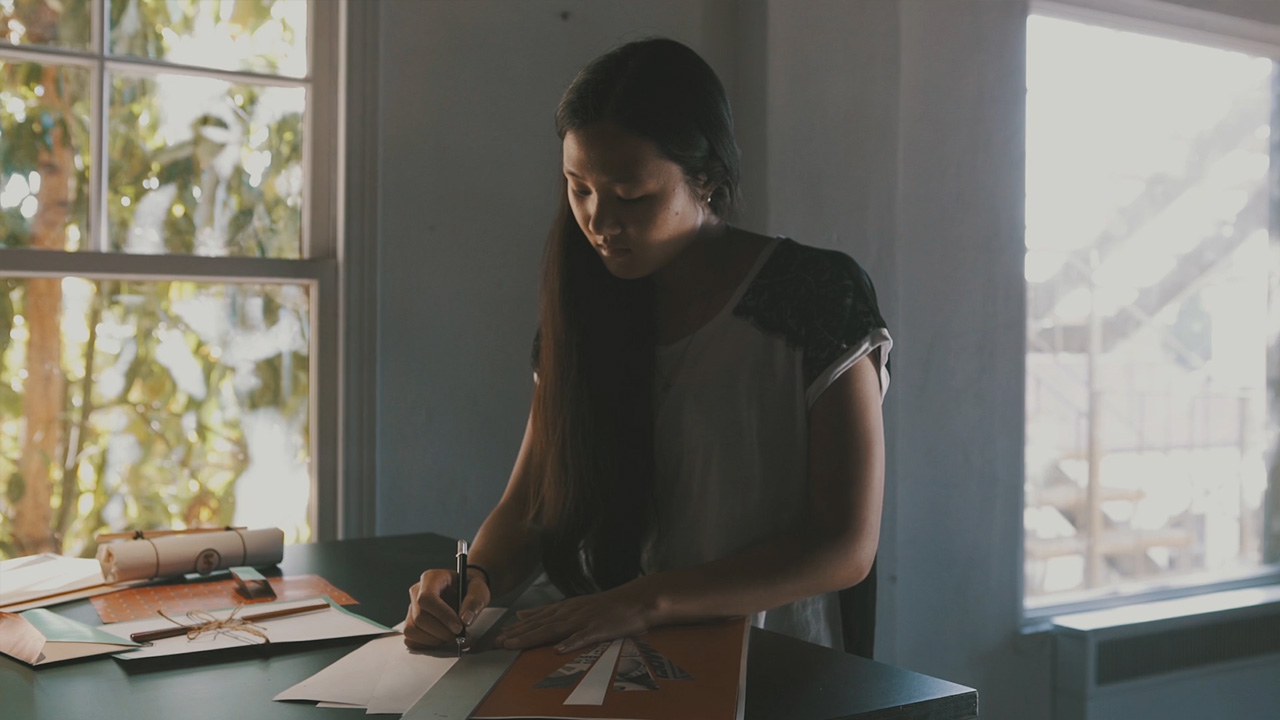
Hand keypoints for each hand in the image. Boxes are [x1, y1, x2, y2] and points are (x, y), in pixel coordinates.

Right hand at [404, 568, 490, 649]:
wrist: (463, 592)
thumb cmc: (468, 587)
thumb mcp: (478, 588)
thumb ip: (475, 601)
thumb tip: (465, 619)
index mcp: (431, 578)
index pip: (426, 598)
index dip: (442, 615)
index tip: (458, 627)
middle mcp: (417, 592)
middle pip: (419, 617)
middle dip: (441, 632)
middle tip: (458, 635)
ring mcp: (411, 608)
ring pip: (412, 630)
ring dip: (433, 640)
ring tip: (450, 636)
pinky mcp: (410, 622)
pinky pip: (410, 639)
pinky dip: (425, 644)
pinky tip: (440, 639)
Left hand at [494, 583, 654, 653]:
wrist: (637, 599)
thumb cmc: (607, 605)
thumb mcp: (574, 604)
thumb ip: (548, 611)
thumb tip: (521, 614)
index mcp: (565, 608)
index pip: (536, 619)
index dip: (516, 629)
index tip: (498, 636)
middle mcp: (570, 612)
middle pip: (540, 625)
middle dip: (517, 634)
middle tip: (497, 643)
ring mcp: (584, 620)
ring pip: (554, 629)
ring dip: (533, 637)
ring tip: (514, 645)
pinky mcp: (599, 628)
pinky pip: (584, 637)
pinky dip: (571, 643)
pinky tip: (559, 650)